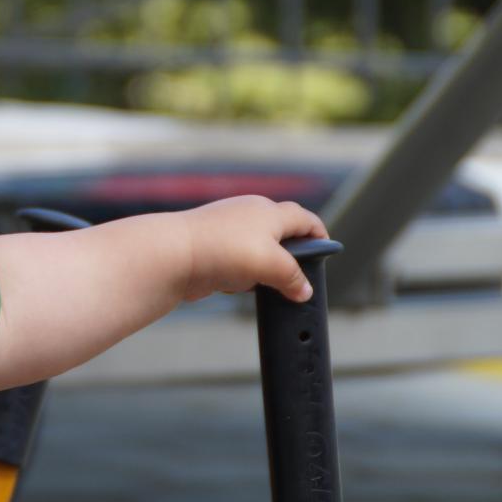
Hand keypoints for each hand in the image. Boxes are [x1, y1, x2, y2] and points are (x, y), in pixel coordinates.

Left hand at [179, 196, 326, 303]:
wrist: (175, 254)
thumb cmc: (223, 249)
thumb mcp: (272, 264)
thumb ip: (294, 277)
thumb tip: (303, 290)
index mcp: (269, 211)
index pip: (304, 218)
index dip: (319, 234)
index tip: (326, 252)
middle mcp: (250, 216)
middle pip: (281, 235)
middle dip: (292, 257)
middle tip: (299, 279)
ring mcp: (229, 231)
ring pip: (258, 252)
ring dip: (265, 270)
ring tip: (267, 287)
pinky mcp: (213, 248)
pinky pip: (237, 263)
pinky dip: (242, 276)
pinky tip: (237, 286)